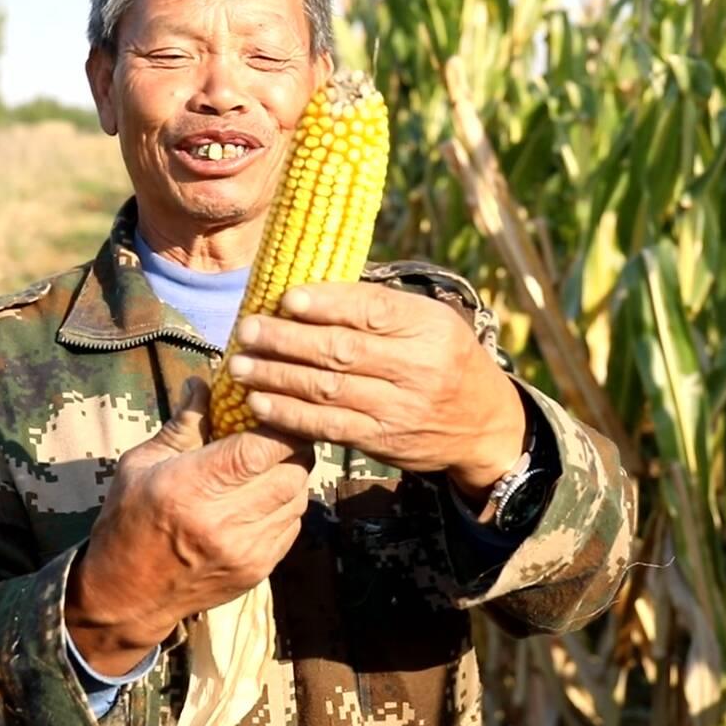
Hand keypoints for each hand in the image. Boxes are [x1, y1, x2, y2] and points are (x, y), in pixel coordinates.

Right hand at [64, 378, 311, 675]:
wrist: (128, 596)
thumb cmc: (128, 520)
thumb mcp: (142, 463)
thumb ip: (183, 424)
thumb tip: (205, 381)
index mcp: (191, 489)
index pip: (259, 448)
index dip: (277, 424)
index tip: (276, 407)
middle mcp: (224, 523)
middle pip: (291, 471)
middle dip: (293, 446)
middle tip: (280, 430)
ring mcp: (246, 551)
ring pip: (298, 497)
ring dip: (293, 473)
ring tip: (274, 460)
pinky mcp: (258, 570)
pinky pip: (292, 524)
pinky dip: (288, 503)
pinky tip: (267, 493)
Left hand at [225, 283, 526, 504]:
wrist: (484, 425)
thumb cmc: (445, 358)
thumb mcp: (431, 321)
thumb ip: (380, 307)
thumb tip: (312, 284)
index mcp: (429, 327)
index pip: (371, 310)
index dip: (325, 304)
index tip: (286, 298)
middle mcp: (417, 368)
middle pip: (341, 351)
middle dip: (286, 340)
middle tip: (247, 330)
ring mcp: (399, 409)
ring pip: (327, 391)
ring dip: (276, 377)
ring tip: (241, 364)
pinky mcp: (383, 442)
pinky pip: (328, 427)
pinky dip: (289, 415)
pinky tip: (259, 402)